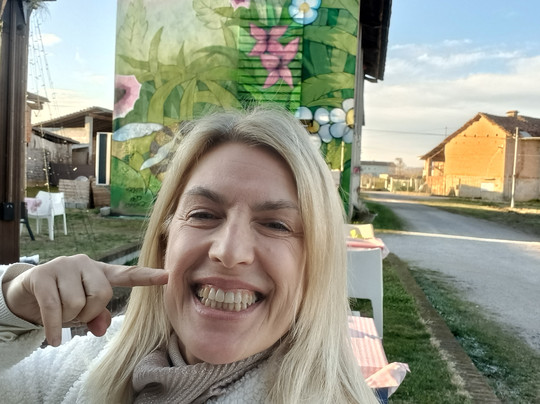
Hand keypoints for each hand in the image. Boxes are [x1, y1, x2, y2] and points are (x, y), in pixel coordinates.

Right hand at [2, 254, 167, 346]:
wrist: (24, 291)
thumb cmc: (61, 299)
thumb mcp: (81, 309)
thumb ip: (96, 316)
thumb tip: (100, 328)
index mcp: (100, 271)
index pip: (127, 274)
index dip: (147, 276)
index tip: (168, 276)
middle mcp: (85, 263)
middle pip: (102, 295)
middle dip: (89, 313)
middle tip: (75, 316)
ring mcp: (64, 266)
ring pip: (77, 303)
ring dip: (68, 318)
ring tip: (58, 314)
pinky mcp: (43, 275)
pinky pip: (55, 307)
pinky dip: (55, 328)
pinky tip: (54, 339)